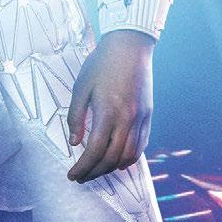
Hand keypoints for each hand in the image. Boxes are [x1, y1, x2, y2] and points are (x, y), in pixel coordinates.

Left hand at [66, 30, 155, 182]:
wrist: (131, 44)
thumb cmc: (101, 64)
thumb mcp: (81, 88)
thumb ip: (76, 118)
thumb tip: (74, 143)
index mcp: (107, 113)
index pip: (94, 151)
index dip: (82, 168)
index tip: (72, 175)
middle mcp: (127, 119)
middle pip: (111, 159)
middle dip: (94, 172)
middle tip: (81, 177)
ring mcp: (141, 118)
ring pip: (129, 155)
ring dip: (112, 168)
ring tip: (97, 170)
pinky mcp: (149, 114)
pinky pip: (141, 144)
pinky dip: (130, 157)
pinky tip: (117, 161)